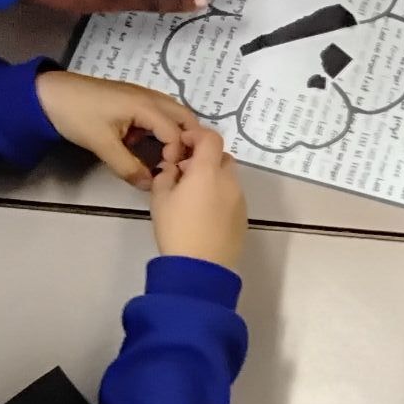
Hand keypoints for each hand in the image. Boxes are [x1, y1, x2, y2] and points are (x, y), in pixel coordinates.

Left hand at [34, 69, 195, 187]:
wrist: (48, 94)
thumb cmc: (76, 116)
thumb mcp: (101, 145)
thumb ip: (127, 167)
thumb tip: (148, 185)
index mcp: (146, 106)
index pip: (175, 134)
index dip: (176, 156)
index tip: (166, 173)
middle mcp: (151, 97)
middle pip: (185, 117)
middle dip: (189, 140)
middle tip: (182, 163)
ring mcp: (142, 95)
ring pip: (174, 112)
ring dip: (178, 132)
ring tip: (171, 156)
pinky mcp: (133, 97)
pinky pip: (160, 111)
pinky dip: (165, 126)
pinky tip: (153, 142)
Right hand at [149, 128, 247, 269]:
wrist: (200, 267)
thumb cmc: (176, 229)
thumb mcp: (160, 199)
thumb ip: (166, 175)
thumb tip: (174, 168)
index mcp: (208, 171)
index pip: (211, 138)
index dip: (196, 135)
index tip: (181, 145)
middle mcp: (229, 181)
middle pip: (222, 157)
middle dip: (204, 158)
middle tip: (184, 172)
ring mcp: (240, 199)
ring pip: (228, 177)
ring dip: (213, 177)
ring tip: (192, 195)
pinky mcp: (243, 216)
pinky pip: (232, 196)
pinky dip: (220, 194)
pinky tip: (204, 212)